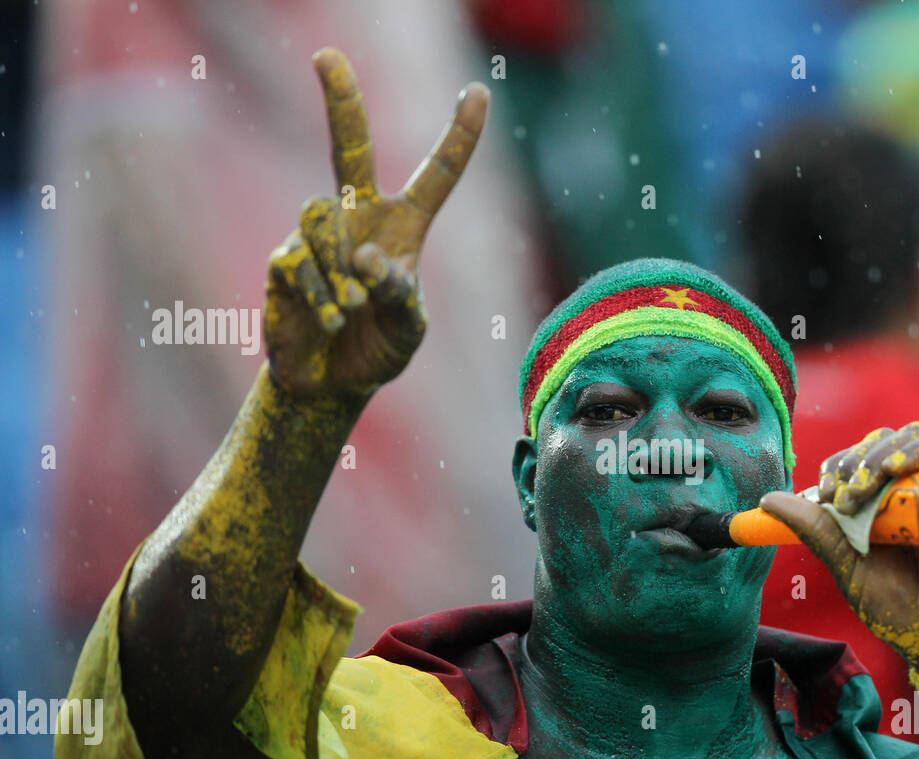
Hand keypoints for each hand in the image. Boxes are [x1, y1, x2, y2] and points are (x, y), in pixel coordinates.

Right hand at [263, 48, 488, 400]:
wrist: (329, 385)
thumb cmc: (378, 350)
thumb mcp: (408, 330)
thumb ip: (399, 296)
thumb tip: (366, 256)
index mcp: (404, 229)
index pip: (437, 176)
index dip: (457, 136)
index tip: (478, 91)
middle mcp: (359, 220)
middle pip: (349, 148)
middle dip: (338, 101)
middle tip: (325, 56)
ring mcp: (317, 237)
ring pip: (319, 217)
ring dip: (338, 267)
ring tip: (349, 310)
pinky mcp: (282, 261)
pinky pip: (298, 261)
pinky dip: (321, 294)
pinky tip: (331, 321)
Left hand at [759, 421, 918, 670]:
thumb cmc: (895, 607)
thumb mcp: (848, 568)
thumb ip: (815, 532)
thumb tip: (768, 499)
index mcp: (876, 501)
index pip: (856, 457)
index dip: (839, 464)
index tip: (827, 493)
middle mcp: (908, 489)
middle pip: (885, 440)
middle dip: (860, 457)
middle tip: (848, 493)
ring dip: (890, 448)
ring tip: (876, 476)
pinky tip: (903, 468)